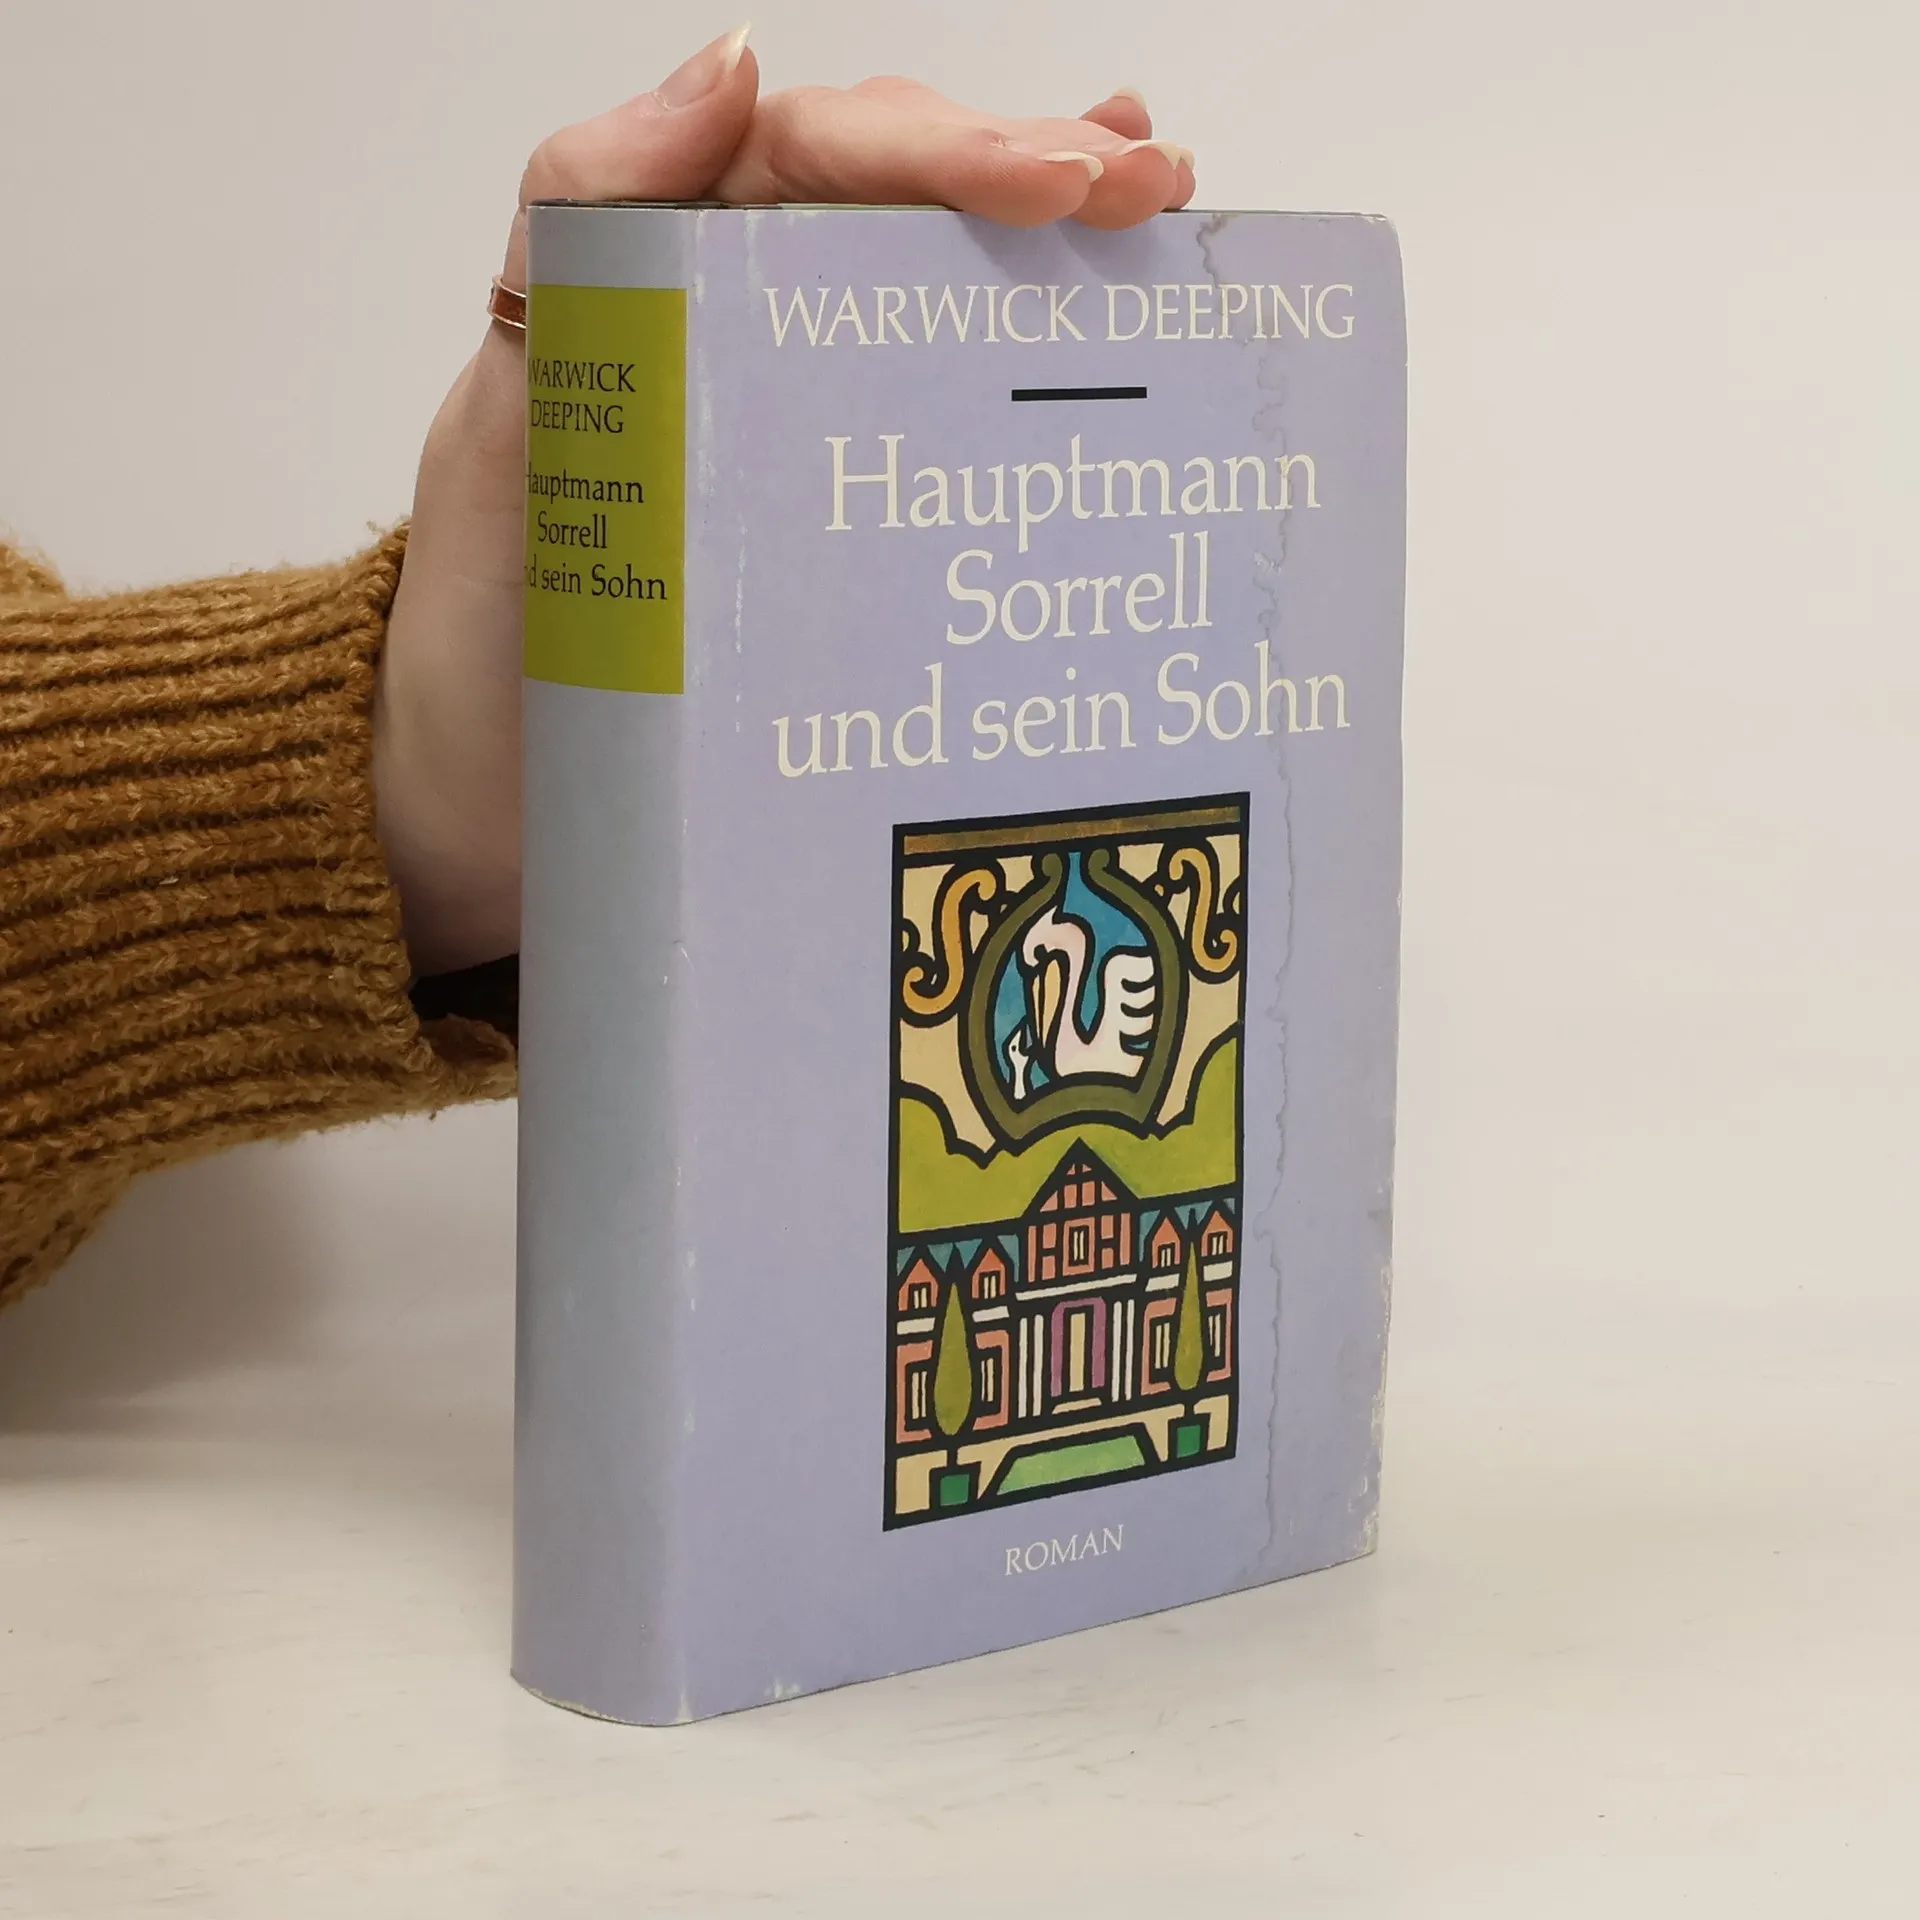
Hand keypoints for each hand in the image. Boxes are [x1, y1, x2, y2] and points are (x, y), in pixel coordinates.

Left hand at [374, 27, 1194, 977]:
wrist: (495, 820)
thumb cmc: (489, 646)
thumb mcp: (512, 432)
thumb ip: (581, 241)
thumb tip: (728, 68)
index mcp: (661, 290)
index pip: (812, 164)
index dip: (942, 152)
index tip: (1059, 181)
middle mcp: (742, 341)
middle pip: (899, 212)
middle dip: (1030, 176)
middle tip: (1146, 192)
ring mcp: (805, 437)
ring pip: (939, 301)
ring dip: (1055, 246)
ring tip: (1158, 214)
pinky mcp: (847, 538)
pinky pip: (947, 431)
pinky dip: (1032, 371)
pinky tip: (1108, 315)